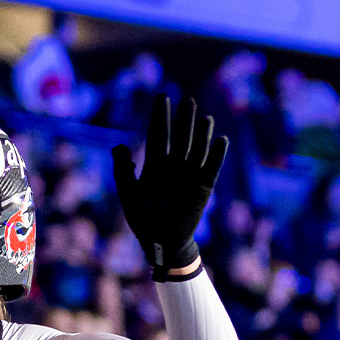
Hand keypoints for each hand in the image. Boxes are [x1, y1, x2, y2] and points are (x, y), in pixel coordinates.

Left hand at [112, 95, 228, 279]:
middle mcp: (173, 166)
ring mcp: (189, 175)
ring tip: (205, 118)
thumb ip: (123, 170)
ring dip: (202, 134)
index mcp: (154, 165)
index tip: (162, 97)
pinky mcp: (203, 187)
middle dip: (183, 120)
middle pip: (180, 137)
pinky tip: (221, 140)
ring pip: (197, 149)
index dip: (160, 116)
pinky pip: (212, 168)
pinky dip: (217, 155)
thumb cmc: (142, 219)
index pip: (158, 135)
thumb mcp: (128, 194)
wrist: (161, 243)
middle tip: (187, 100)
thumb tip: (118, 145)